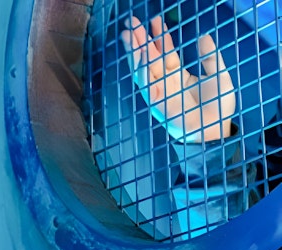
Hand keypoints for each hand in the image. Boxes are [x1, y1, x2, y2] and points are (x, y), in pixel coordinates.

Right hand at [120, 15, 236, 141]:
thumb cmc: (218, 106)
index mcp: (178, 74)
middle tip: (132, 22)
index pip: (164, 52)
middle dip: (141, 40)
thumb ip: (209, 57)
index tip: (155, 21)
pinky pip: (146, 84)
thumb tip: (203, 36)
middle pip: (149, 57)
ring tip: (129, 34)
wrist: (216, 129)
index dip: (160, 36)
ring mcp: (159, 91)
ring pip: (142, 68)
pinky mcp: (156, 102)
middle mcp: (165, 81)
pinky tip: (141, 55)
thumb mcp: (218, 74)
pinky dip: (142, 69)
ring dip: (135, 51)